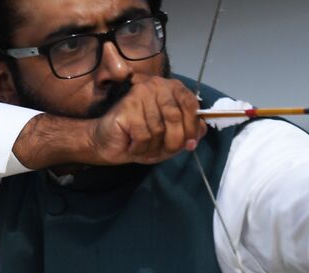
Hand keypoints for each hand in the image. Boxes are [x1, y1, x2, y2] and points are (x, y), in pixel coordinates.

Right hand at [87, 75, 206, 164]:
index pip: (190, 104)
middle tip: (164, 151)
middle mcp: (156, 86)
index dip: (192, 127)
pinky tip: (131, 144)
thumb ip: (187, 132)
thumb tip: (202, 130)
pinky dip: (139, 147)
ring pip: (159, 129)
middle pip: (176, 117)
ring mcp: (140, 93)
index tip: (190, 144)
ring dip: (152, 146)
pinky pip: (144, 135)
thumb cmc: (138, 139)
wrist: (106, 143)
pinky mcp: (128, 106)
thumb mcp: (168, 138)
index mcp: (170, 89)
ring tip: (142, 145)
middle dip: (174, 141)